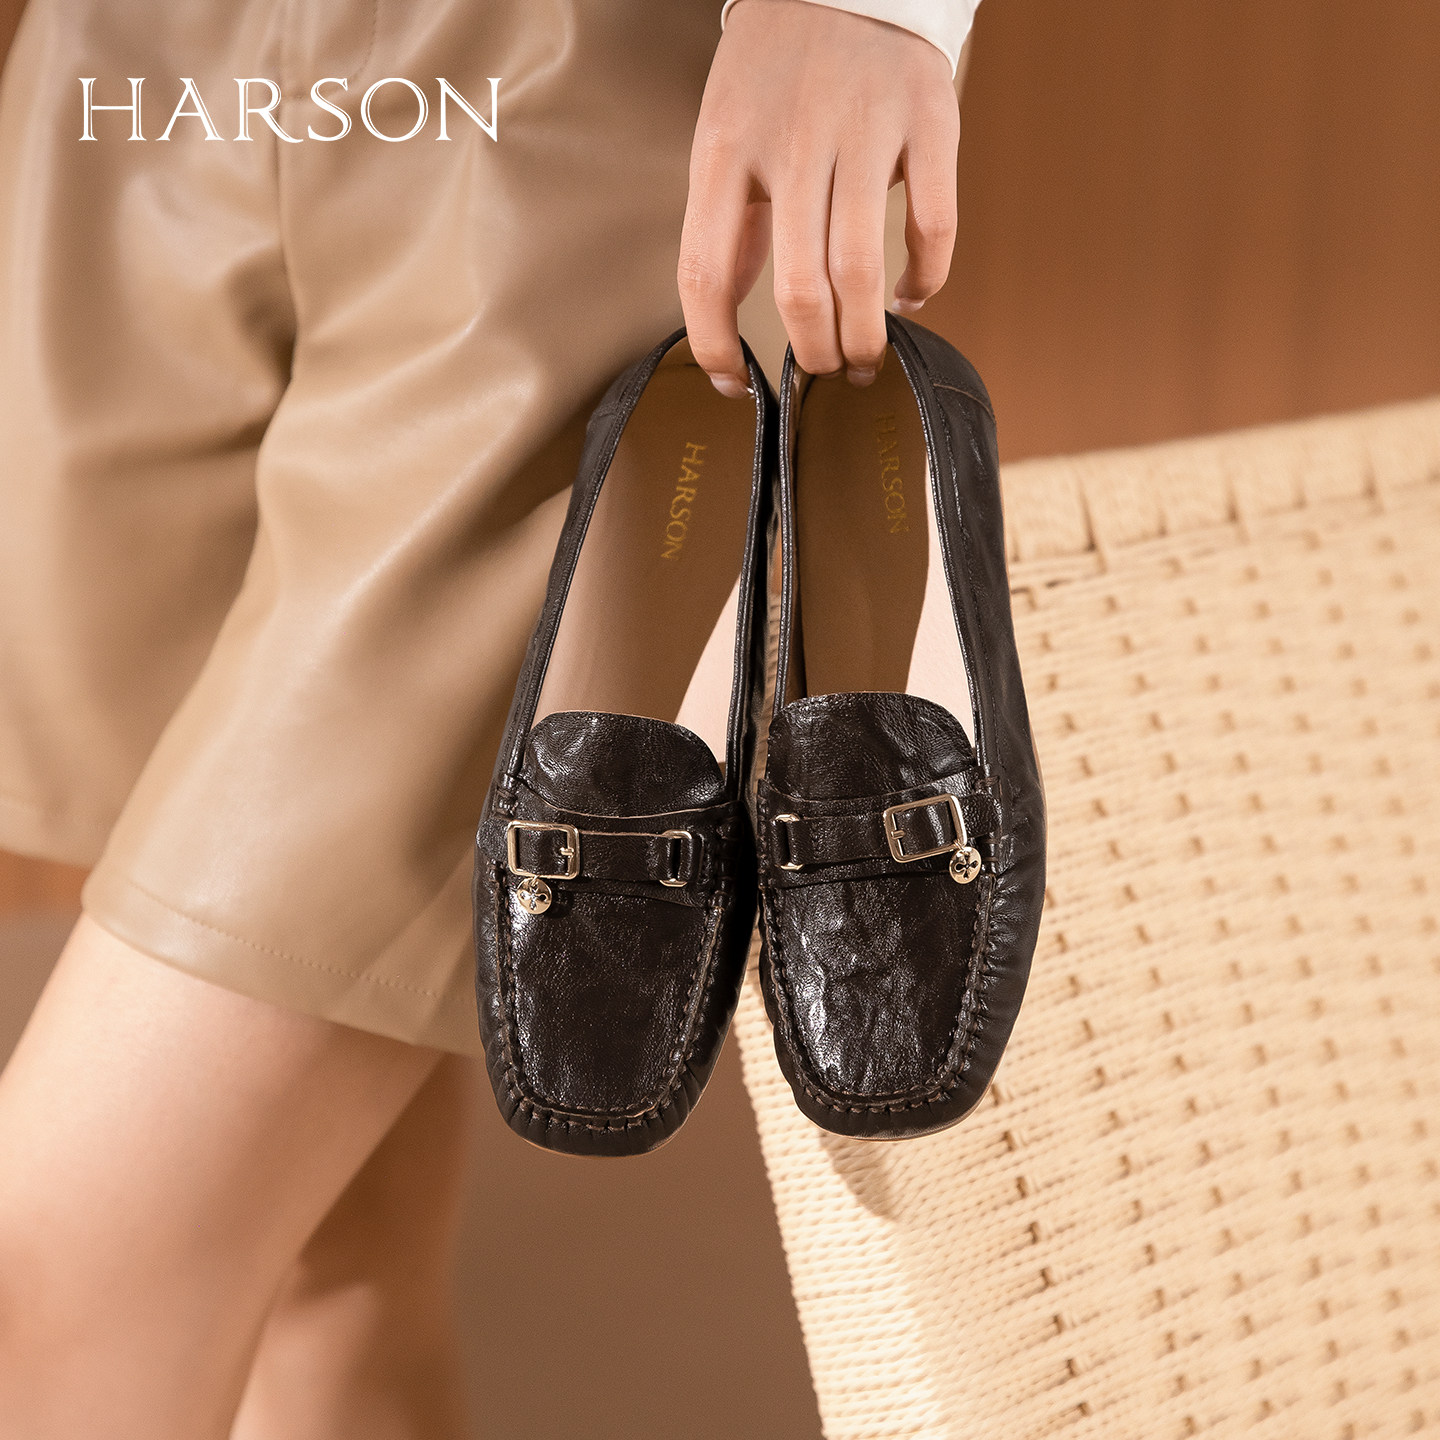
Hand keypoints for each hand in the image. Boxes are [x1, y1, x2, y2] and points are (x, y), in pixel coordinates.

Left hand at [679, 0, 960, 395]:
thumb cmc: (776, 75)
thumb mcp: (727, 138)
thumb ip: (728, 226)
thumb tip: (720, 322)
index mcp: (725, 150)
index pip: (704, 273)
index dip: (715, 345)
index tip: (734, 382)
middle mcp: (792, 142)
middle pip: (799, 289)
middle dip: (814, 352)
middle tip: (824, 370)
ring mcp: (865, 130)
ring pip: (862, 270)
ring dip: (865, 336)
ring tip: (865, 356)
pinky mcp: (929, 121)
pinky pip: (934, 227)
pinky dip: (925, 280)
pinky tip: (910, 297)